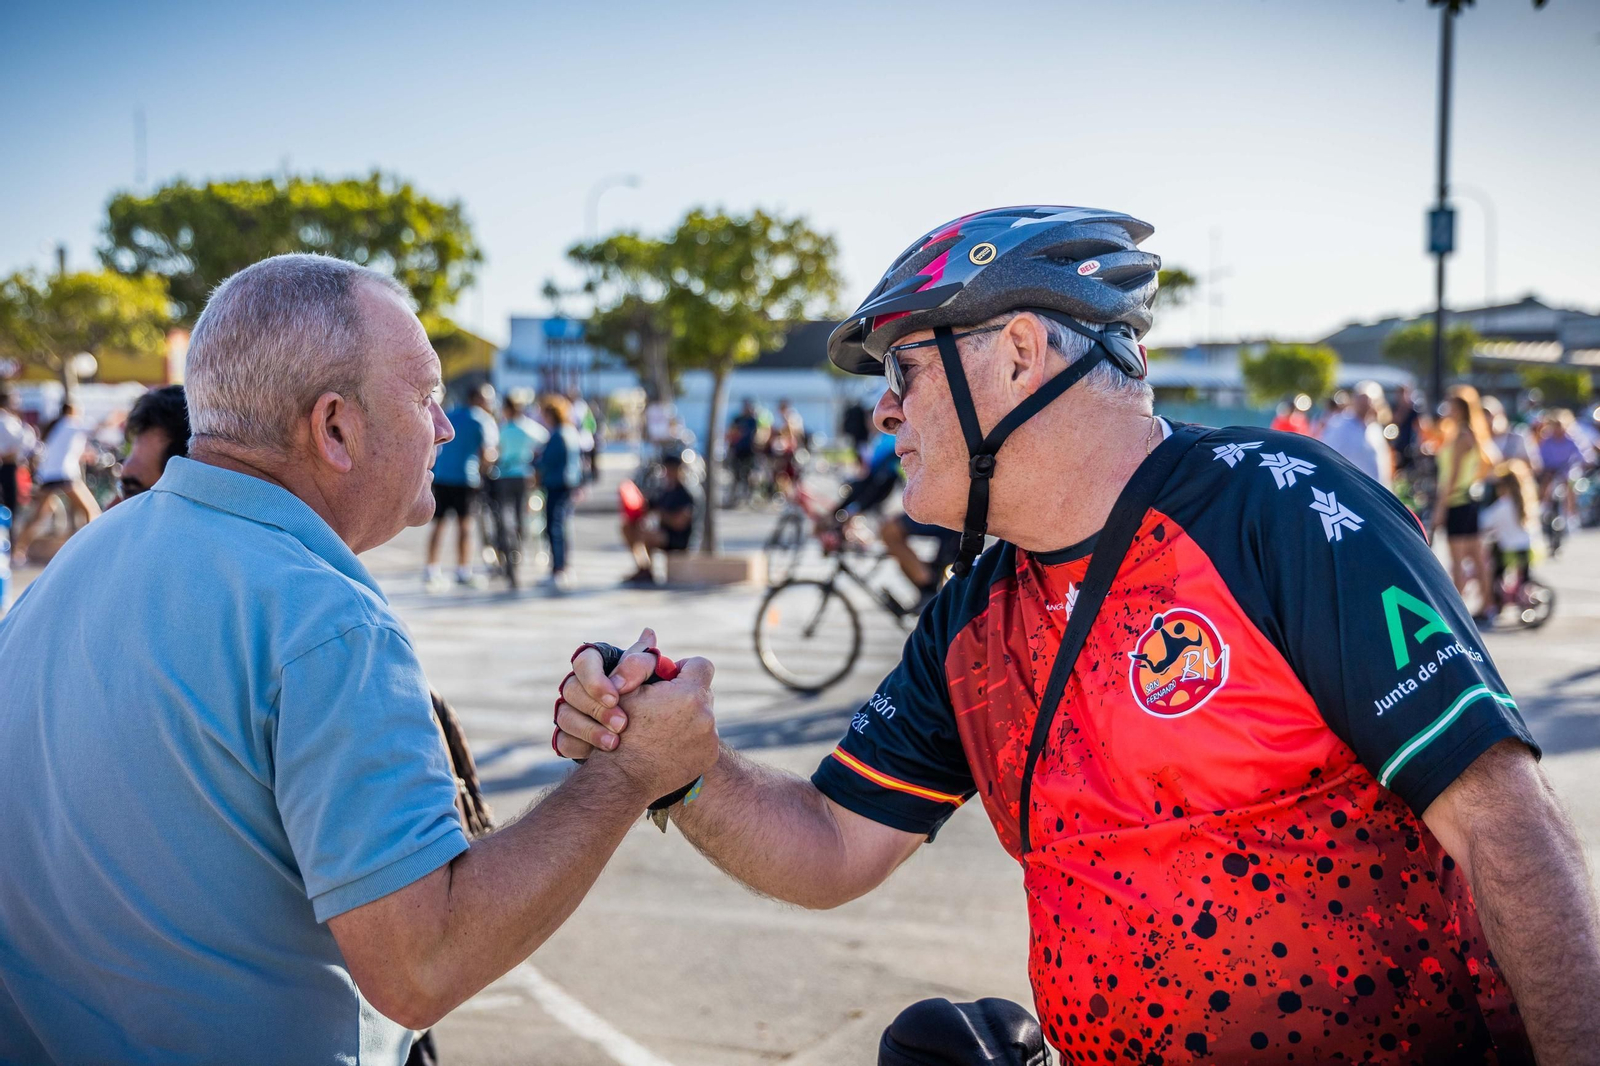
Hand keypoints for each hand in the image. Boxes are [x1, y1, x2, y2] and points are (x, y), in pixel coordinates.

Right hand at [554, 628, 662, 757]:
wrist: (646, 736)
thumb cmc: (648, 697)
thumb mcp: (649, 678)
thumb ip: (643, 661)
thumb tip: (649, 634)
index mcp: (596, 665)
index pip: (584, 661)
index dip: (595, 679)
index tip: (615, 697)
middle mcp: (578, 686)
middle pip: (570, 689)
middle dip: (596, 708)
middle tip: (622, 724)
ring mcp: (570, 710)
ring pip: (564, 716)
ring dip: (589, 730)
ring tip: (614, 743)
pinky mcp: (569, 735)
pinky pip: (563, 741)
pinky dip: (580, 747)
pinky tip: (599, 754)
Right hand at [599, 656, 716, 797]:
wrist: (623, 779)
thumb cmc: (619, 729)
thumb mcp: (625, 690)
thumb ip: (640, 659)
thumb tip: (650, 632)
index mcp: (689, 693)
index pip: (701, 664)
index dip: (683, 668)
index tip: (668, 680)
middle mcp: (707, 715)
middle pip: (701, 692)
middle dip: (683, 695)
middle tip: (660, 707)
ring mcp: (711, 738)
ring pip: (702, 716)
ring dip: (687, 718)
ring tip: (662, 729)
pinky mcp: (709, 757)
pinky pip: (704, 739)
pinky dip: (690, 739)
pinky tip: (668, 746)